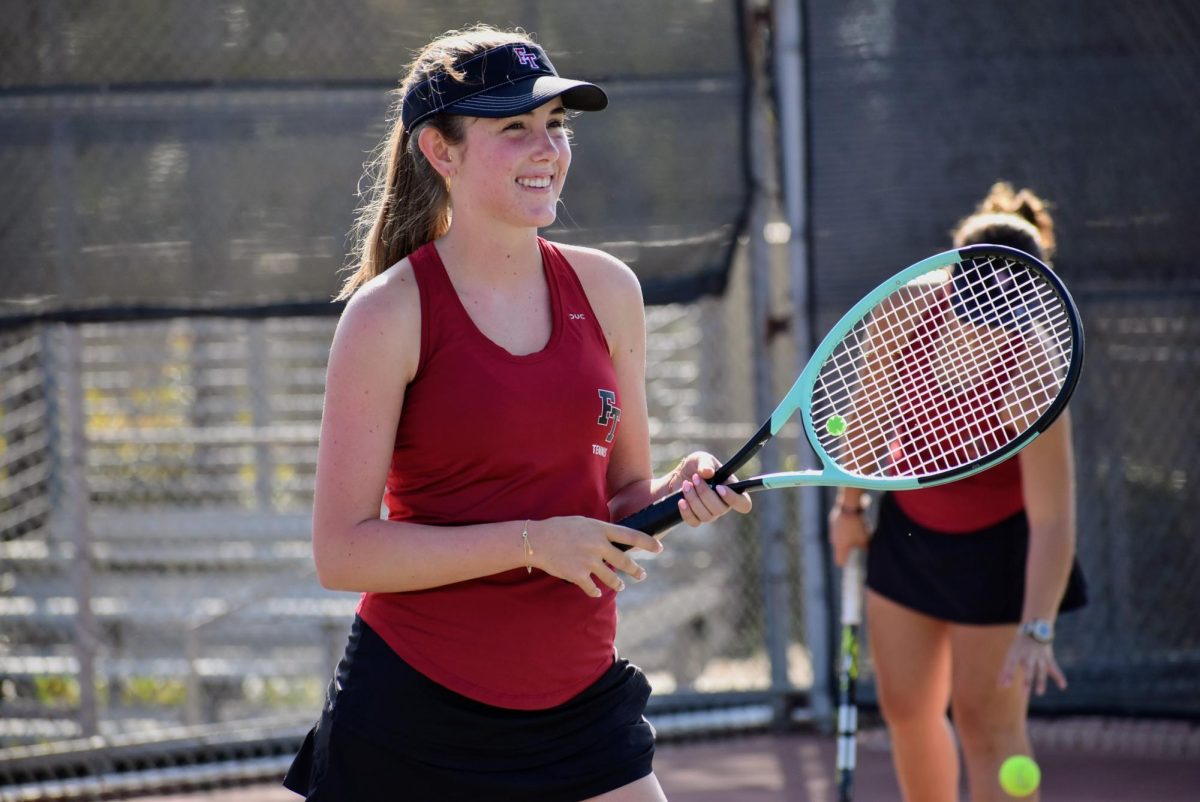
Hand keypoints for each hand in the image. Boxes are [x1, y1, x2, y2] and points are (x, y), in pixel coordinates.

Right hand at [531, 517, 662, 597]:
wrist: (537, 540)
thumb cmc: (560, 528)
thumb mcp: (583, 522)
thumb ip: (600, 531)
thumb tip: (616, 539)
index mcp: (600, 529)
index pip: (631, 535)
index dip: (648, 543)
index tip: (660, 548)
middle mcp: (597, 545)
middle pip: (624, 561)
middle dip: (636, 570)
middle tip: (642, 575)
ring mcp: (588, 561)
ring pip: (611, 578)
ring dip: (618, 584)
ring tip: (621, 586)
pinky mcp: (578, 575)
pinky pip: (593, 588)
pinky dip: (595, 591)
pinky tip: (596, 591)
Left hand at [671, 452, 752, 526]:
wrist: (678, 476)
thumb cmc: (695, 467)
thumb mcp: (700, 458)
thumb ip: (705, 463)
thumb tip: (708, 473)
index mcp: (731, 489)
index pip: (744, 504)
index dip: (734, 499)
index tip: (718, 487)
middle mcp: (723, 504)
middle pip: (720, 509)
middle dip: (705, 493)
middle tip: (695, 478)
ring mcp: (710, 513)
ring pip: (707, 516)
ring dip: (694, 499)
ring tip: (686, 484)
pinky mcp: (697, 519)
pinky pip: (694, 522)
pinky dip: (686, 511)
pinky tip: (681, 500)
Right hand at [828, 507, 869, 566]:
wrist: (849, 508)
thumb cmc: (857, 526)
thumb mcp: (865, 539)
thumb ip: (865, 548)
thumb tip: (866, 552)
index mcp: (841, 547)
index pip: (839, 561)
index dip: (845, 564)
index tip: (851, 564)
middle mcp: (834, 540)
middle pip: (839, 549)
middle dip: (848, 549)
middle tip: (857, 547)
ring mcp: (833, 531)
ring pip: (839, 538)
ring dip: (846, 538)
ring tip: (856, 533)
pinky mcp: (833, 521)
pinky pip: (839, 529)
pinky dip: (844, 528)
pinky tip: (853, 524)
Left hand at [999, 633, 1066, 695]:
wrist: (1035, 628)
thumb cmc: (1019, 647)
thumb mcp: (1011, 655)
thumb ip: (1006, 672)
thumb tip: (1001, 686)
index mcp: (1016, 653)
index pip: (1010, 664)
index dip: (1008, 674)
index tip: (1005, 685)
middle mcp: (1027, 654)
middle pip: (1028, 669)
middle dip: (1027, 680)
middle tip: (1024, 692)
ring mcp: (1039, 656)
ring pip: (1041, 670)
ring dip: (1040, 681)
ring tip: (1039, 693)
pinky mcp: (1048, 657)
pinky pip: (1054, 668)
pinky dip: (1059, 676)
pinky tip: (1063, 686)